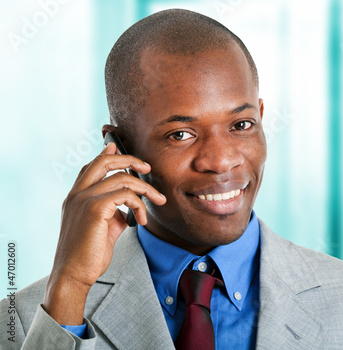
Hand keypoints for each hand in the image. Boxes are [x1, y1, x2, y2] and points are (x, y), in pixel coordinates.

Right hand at [42, 142, 165, 324]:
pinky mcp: (95, 209)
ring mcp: (84, 199)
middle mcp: (77, 194)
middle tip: (147, 168)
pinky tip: (141, 219)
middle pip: (104, 161)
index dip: (107, 154)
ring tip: (158, 200)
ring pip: (122, 178)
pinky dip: (140, 205)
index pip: (91, 166)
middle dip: (130, 159)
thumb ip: (114, 211)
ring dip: (146, 189)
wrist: (73, 274)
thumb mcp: (104, 227)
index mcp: (76, 197)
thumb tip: (131, 205)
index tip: (120, 148)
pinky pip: (126, 195)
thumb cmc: (88, 254)